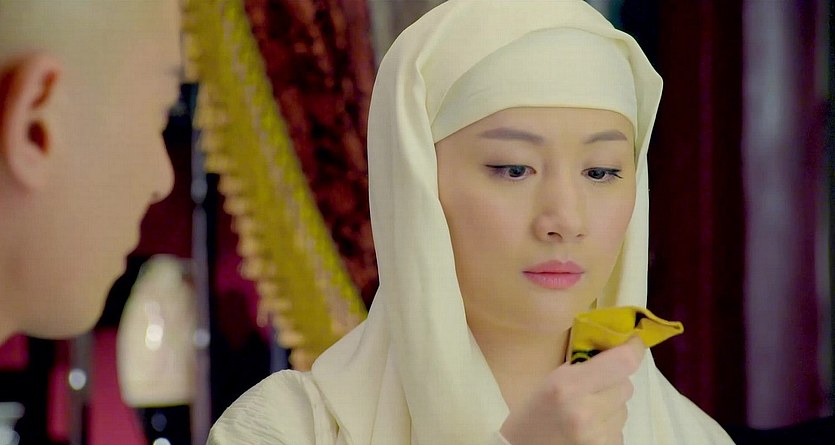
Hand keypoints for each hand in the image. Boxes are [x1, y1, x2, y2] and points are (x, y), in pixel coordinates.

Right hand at [499, 336, 645, 444]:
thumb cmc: (531, 416)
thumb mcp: (549, 383)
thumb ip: (581, 367)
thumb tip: (615, 348)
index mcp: (567, 386)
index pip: (622, 362)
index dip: (633, 348)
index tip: (632, 342)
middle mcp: (586, 411)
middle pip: (626, 385)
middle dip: (614, 381)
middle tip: (592, 387)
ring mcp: (598, 436)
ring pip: (624, 408)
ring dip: (611, 406)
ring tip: (585, 414)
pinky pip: (619, 429)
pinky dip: (608, 426)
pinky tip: (587, 431)